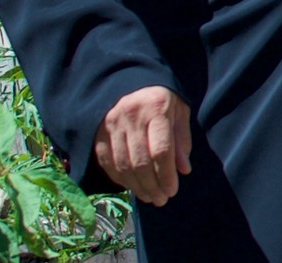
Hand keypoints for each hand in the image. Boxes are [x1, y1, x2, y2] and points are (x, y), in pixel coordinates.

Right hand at [93, 86, 191, 205]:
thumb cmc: (160, 99)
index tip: (173, 190)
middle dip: (152, 185)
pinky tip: (133, 187)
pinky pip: (108, 163)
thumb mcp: (179, 112)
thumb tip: (183, 170)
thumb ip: (182, 140)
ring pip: (123, 166)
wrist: (129, 82)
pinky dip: (121, 180)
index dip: (167, 174)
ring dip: (137, 187)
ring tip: (150, 197)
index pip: (161, 149)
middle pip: (140, 162)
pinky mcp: (97, 134)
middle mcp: (131, 116)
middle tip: (162, 199)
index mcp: (156, 107)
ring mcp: (111, 125)